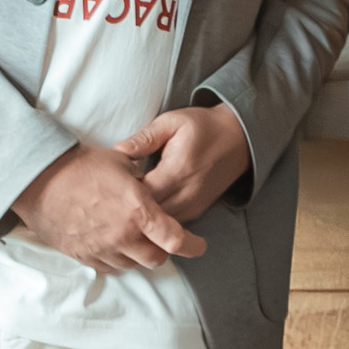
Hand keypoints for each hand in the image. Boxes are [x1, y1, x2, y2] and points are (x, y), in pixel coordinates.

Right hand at [10, 139, 209, 274]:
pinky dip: (116, 259)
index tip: (199, 245)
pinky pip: (107, 266)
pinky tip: (113, 243)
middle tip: (161, 239)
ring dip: (138, 255)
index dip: (192, 246)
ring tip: (134, 237)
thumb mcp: (122, 163)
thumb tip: (151, 186)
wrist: (38, 180)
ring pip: (132, 265)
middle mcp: (122, 235)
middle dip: (163, 250)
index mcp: (138, 211)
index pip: (175, 239)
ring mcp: (101, 248)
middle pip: (156, 258)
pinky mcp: (82, 255)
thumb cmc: (81, 165)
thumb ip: (143, 181)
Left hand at [119, 99, 250, 221]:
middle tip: (111, 200)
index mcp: (177, 170)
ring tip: (125, 207)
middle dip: (127, 212)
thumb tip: (117, 150)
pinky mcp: (197, 211)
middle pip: (147, 216)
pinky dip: (155, 222)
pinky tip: (143, 211)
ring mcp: (193, 206)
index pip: (140, 195)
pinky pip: (170, 226)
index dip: (120, 194)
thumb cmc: (203, 127)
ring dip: (141, 220)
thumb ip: (145, 137)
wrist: (239, 138)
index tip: (108, 185)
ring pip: (159, 227)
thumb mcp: (172, 121)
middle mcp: (186, 193)